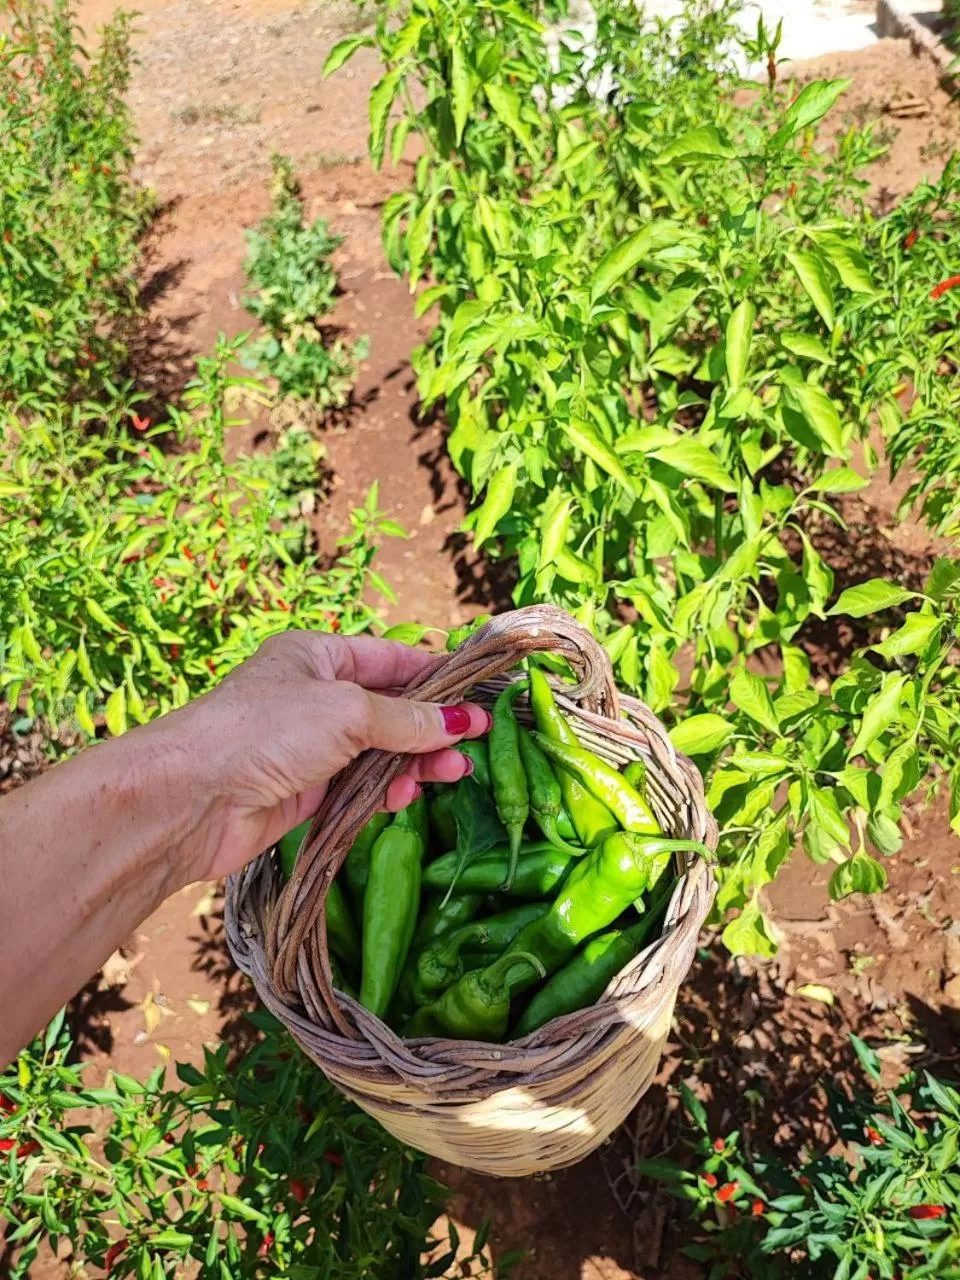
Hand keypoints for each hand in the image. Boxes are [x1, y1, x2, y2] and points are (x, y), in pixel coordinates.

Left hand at [158, 630, 489, 882]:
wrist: (191, 798)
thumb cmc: (264, 731)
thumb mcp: (348, 712)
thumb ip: (409, 718)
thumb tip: (463, 722)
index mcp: (318, 655)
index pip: (392, 659)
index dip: (437, 676)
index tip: (479, 696)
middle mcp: (314, 696)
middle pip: (390, 708)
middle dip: (432, 726)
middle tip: (474, 745)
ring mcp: (309, 746)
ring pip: (378, 751)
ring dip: (415, 762)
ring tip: (449, 774)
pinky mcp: (305, 790)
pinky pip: (359, 786)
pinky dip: (385, 791)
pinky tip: (405, 797)